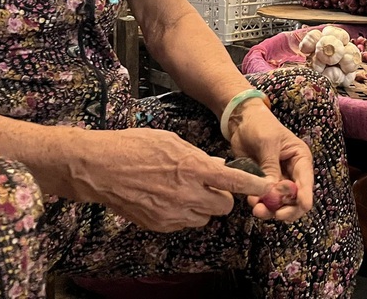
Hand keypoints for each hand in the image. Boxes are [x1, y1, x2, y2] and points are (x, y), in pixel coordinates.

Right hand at [76, 128, 272, 231]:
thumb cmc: (133, 146)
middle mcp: (186, 194)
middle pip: (223, 206)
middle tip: (210, 184)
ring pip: (204, 218)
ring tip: (185, 189)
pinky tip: (168, 198)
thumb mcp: (171, 141)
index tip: (267, 187)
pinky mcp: (158, 225)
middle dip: (223, 196)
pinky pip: (183, 223)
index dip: (254, 185)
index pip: (234, 181)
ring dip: (203, 206)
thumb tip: (217, 165)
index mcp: (192, 168)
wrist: (98, 168)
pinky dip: (183, 214)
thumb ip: (198, 156)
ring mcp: (172, 213)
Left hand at [227, 99, 313, 221]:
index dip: (305, 195)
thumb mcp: (267, 143)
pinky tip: (252, 201)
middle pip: (296, 199)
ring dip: (270, 209)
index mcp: (300, 159)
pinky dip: (260, 204)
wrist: (241, 122)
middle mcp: (292, 173)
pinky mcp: (263, 184)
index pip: (306, 181)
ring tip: (257, 208)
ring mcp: (277, 181)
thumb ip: (271, 166)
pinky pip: (265, 200)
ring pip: (280, 203)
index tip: (302, 205)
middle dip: (286, 208)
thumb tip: (272, 190)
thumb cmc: (260, 125)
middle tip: (276, 214)